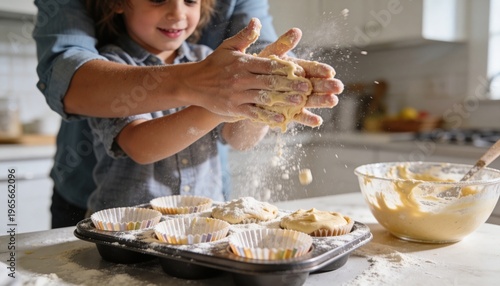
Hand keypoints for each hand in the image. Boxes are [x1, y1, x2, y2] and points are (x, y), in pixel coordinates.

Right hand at [187, 18, 308, 123]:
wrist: (194, 84)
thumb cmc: (215, 64)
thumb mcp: (228, 47)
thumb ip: (245, 36)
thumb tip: (257, 22)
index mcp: (243, 62)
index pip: (268, 64)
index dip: (286, 68)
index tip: (301, 71)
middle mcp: (241, 79)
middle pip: (270, 82)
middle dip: (290, 85)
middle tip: (308, 88)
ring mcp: (237, 95)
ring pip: (264, 98)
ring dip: (283, 100)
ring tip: (300, 103)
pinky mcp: (233, 108)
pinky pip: (253, 113)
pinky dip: (268, 116)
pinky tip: (282, 118)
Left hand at [259, 28, 343, 126]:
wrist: (246, 94)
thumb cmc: (257, 72)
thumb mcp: (268, 57)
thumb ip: (282, 46)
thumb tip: (296, 31)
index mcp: (295, 69)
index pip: (311, 69)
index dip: (320, 70)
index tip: (330, 72)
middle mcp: (298, 85)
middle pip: (314, 85)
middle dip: (326, 86)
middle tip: (338, 87)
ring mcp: (294, 100)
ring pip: (309, 100)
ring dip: (321, 101)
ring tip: (333, 101)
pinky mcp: (288, 113)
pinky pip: (298, 116)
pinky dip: (306, 119)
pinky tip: (317, 121)